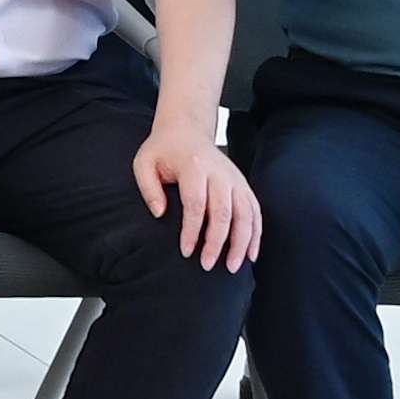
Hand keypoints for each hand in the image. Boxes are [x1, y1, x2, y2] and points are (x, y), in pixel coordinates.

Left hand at [138, 126, 261, 269]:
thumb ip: (148, 188)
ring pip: (246, 214)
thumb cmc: (162, 151)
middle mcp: (220, 173)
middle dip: (217, 242)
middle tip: (207, 265)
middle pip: (224, 212)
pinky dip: (255, 234)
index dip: (192, 230)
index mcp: (194, 166)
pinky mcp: (244, 185)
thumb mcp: (144, 163)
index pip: (196, 204)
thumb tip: (159, 215)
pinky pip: (255, 212)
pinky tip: (251, 254)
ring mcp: (236, 179)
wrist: (186, 131)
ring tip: (232, 267)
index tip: (186, 251)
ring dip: (241, 243)